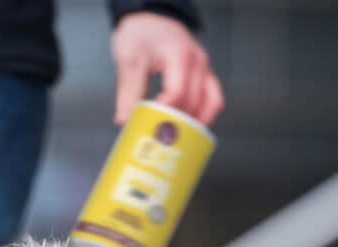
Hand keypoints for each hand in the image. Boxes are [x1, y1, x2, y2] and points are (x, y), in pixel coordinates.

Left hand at [111, 11, 222, 125]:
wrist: (148, 17)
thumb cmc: (140, 33)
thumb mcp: (128, 61)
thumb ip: (127, 93)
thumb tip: (125, 121)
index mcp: (179, 55)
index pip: (176, 93)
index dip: (164, 113)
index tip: (150, 124)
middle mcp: (197, 61)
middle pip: (194, 102)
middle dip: (177, 123)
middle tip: (160, 137)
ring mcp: (204, 68)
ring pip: (210, 103)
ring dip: (195, 122)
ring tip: (177, 136)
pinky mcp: (204, 74)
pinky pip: (213, 98)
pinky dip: (203, 114)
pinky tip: (189, 126)